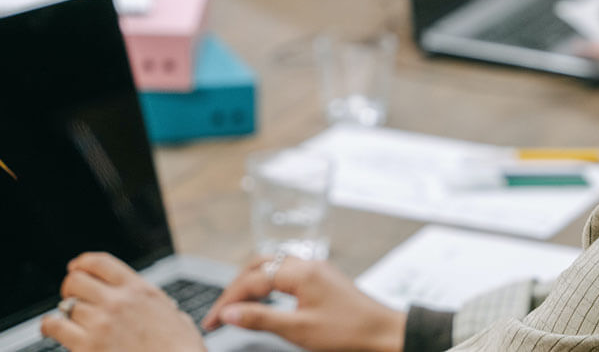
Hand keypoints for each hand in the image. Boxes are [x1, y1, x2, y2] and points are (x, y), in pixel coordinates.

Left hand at [40, 252, 204, 351]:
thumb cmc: (181, 350)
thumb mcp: (173, 315)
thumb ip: (155, 305)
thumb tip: (155, 307)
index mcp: (139, 289)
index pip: (100, 262)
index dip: (82, 263)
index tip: (76, 268)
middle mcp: (118, 301)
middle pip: (76, 279)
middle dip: (71, 288)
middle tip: (72, 299)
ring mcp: (101, 322)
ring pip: (66, 304)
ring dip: (64, 311)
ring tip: (63, 319)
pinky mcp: (87, 346)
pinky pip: (56, 326)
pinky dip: (50, 326)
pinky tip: (52, 330)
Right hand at [201, 256, 404, 351]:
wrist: (386, 335)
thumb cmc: (350, 332)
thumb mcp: (299, 330)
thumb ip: (261, 318)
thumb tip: (229, 312)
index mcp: (300, 272)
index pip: (251, 281)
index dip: (227, 301)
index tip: (213, 321)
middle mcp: (308, 264)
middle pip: (259, 265)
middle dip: (236, 286)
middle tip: (221, 310)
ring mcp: (317, 270)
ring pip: (273, 266)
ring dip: (252, 282)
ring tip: (237, 303)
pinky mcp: (324, 280)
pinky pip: (288, 272)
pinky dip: (269, 284)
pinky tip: (267, 298)